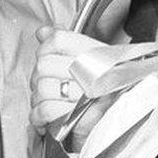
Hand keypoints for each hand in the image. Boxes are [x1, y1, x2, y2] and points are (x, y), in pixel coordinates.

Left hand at [29, 26, 109, 147]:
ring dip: (38, 99)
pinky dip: (38, 115)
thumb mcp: (87, 61)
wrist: (119, 125)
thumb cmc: (102, 93)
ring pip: (42, 88)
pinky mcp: (81, 115)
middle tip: (48, 86)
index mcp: (98, 54)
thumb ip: (63, 44)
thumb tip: (43, 32)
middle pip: (44, 65)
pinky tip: (44, 116)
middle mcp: (95, 72)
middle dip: (38, 78)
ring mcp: (89, 94)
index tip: (46, 57)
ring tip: (48, 102)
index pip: (59, 40)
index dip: (45, 48)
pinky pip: (46, 110)